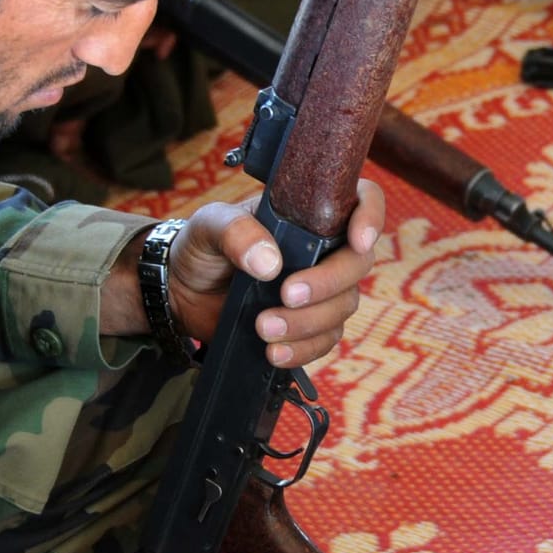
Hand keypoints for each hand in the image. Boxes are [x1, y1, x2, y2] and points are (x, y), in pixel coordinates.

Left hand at [166, 179, 384, 366]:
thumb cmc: (202, 246)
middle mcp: (323, 249)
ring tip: (263, 327)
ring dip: (307, 322)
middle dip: (327, 284)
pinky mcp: (308, 325)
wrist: (182, 291)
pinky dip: (302, 350)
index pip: (361, 200)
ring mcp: (320, 289)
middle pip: (357, 264)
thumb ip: (236, 232)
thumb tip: (270, 263)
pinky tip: (273, 352)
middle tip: (287, 295)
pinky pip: (324, 341)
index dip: (370, 217)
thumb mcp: (209, 226)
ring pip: (342, 307)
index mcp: (309, 213)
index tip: (357, 241)